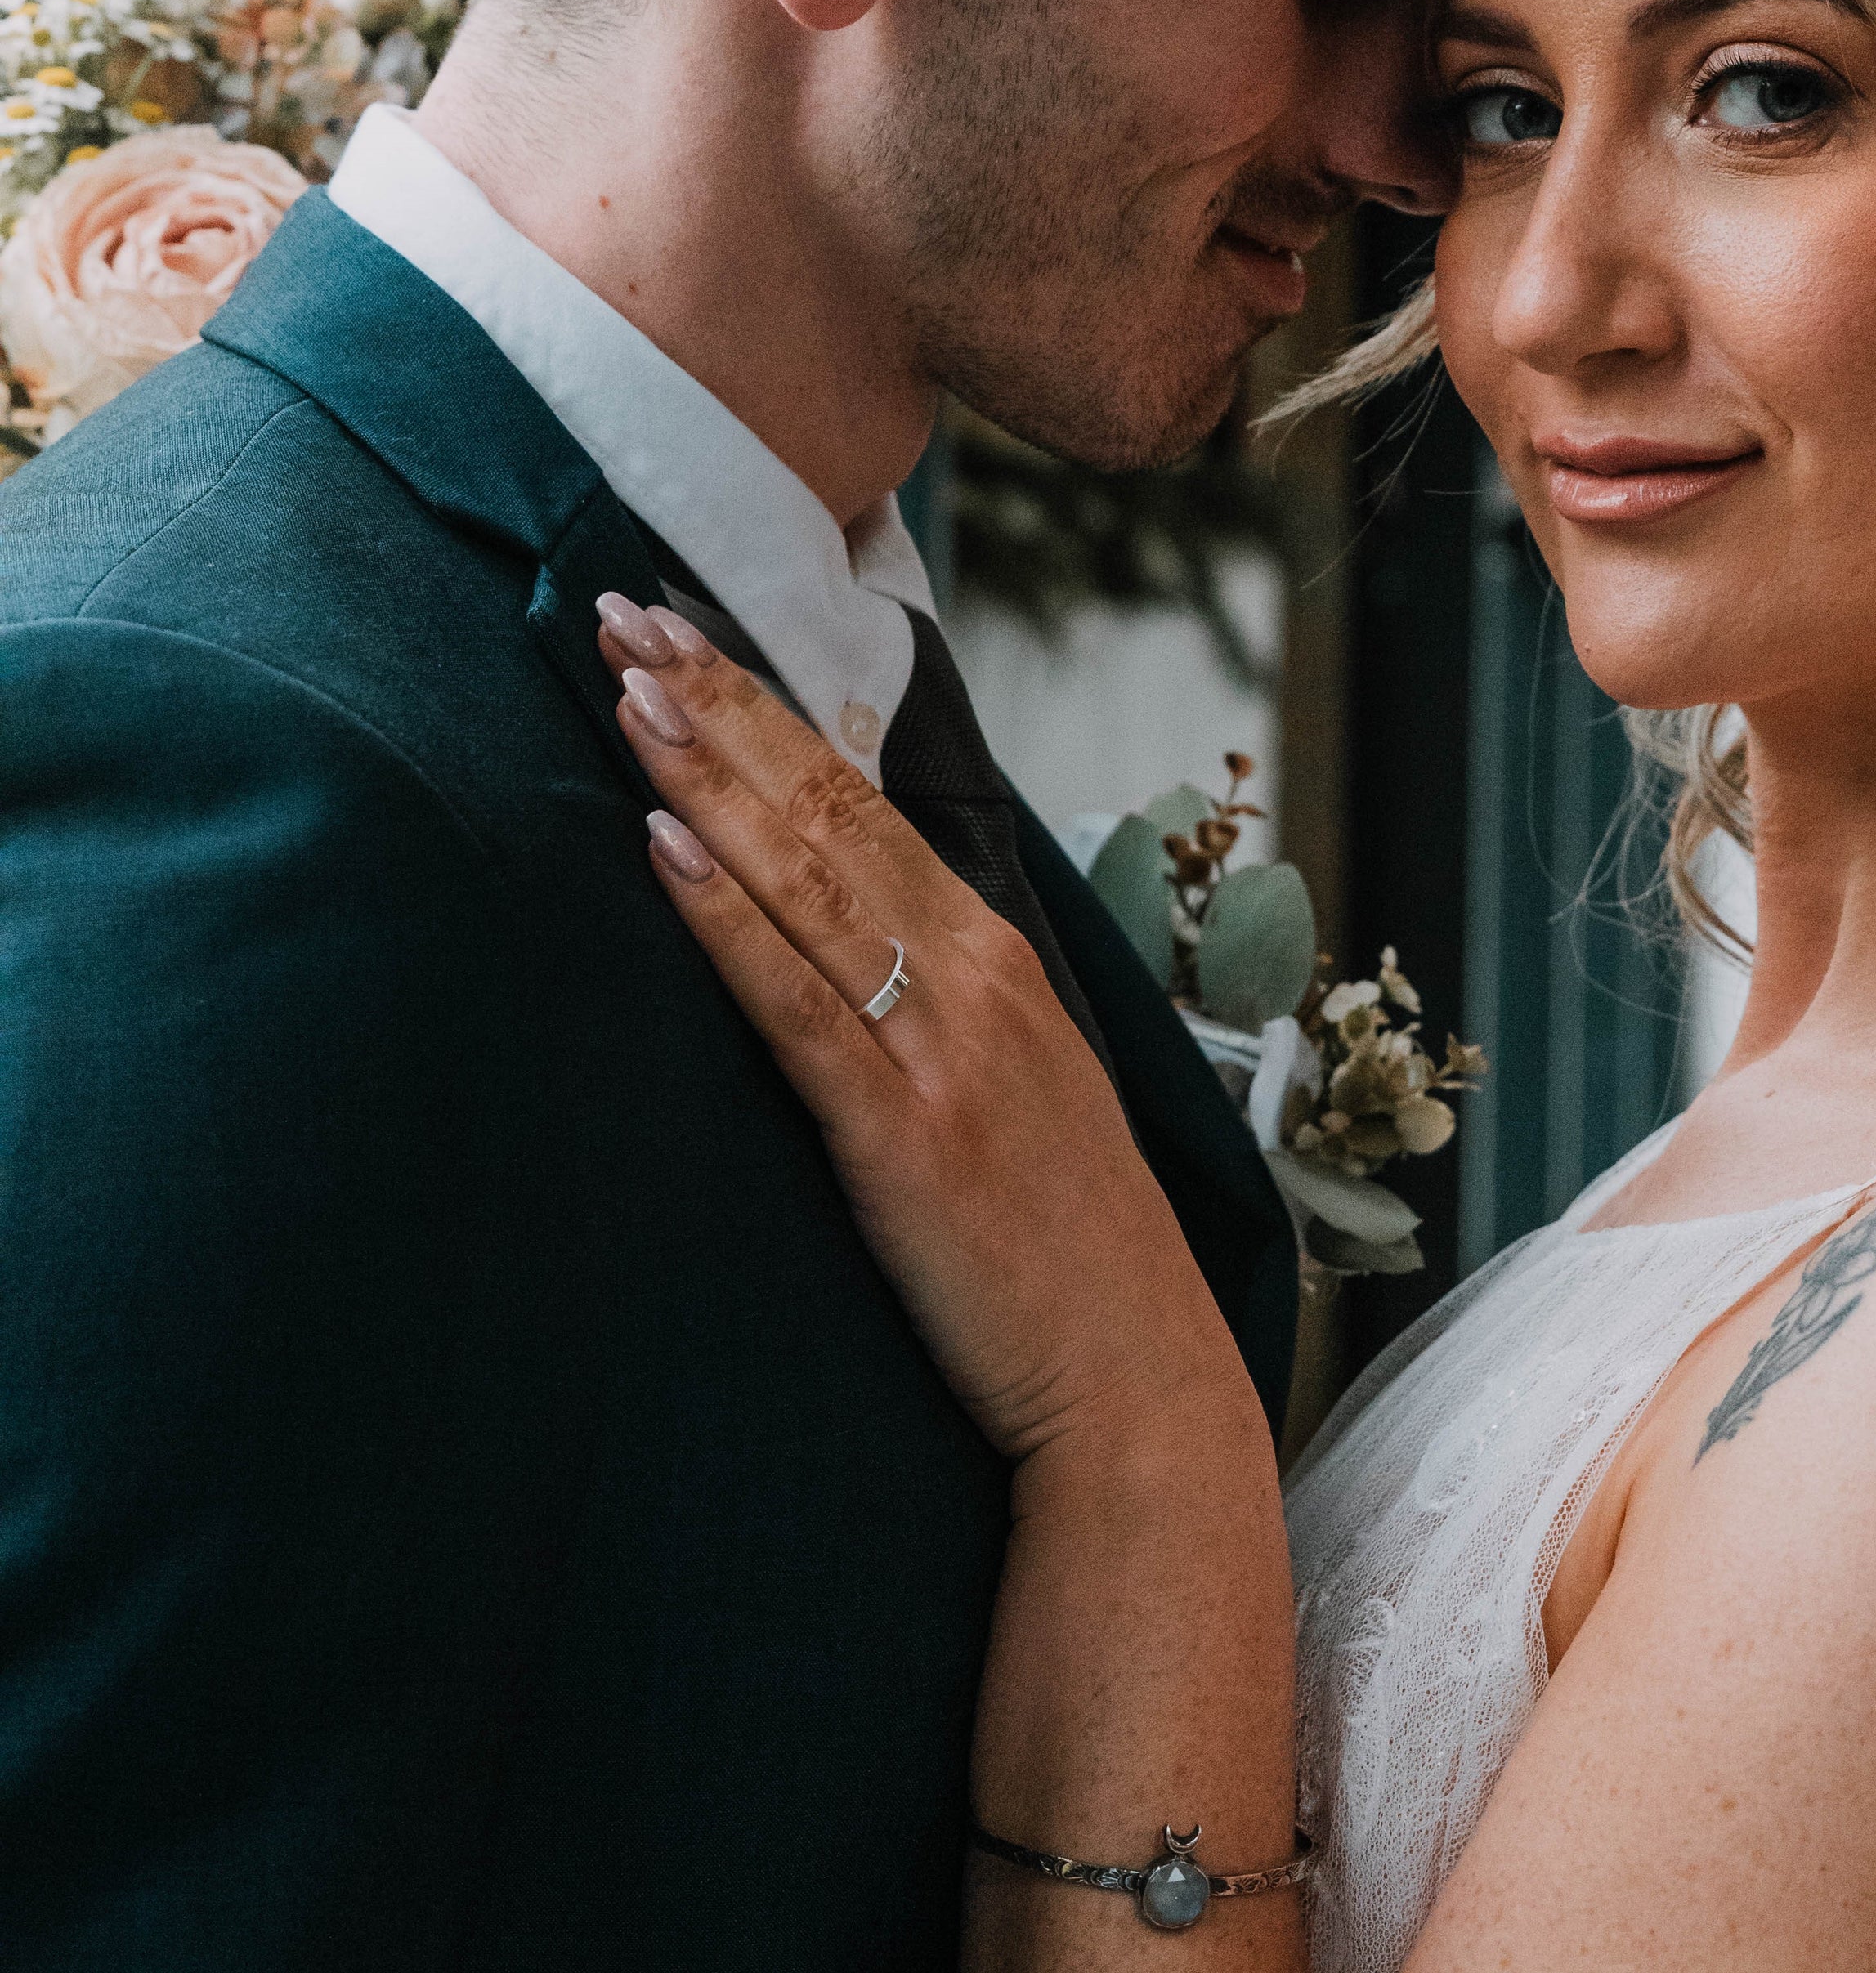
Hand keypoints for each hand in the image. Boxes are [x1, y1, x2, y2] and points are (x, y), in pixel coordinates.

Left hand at [596, 598, 1253, 1464]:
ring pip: (807, 880)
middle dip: (720, 702)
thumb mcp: (1016, 1085)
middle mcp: (973, 974)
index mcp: (995, 957)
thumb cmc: (1065, 1244)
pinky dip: (728, 921)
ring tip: (631, 690)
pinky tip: (666, 851)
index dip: (767, 710)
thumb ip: (937, 998)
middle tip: (628, 609)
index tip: (685, 635)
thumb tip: (840, 931)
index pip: (863, 797)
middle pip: (827, 807)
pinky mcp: (901, 1134)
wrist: (1135, 1377)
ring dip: (709, 776)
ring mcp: (941, 1047)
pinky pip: (797, 1006)